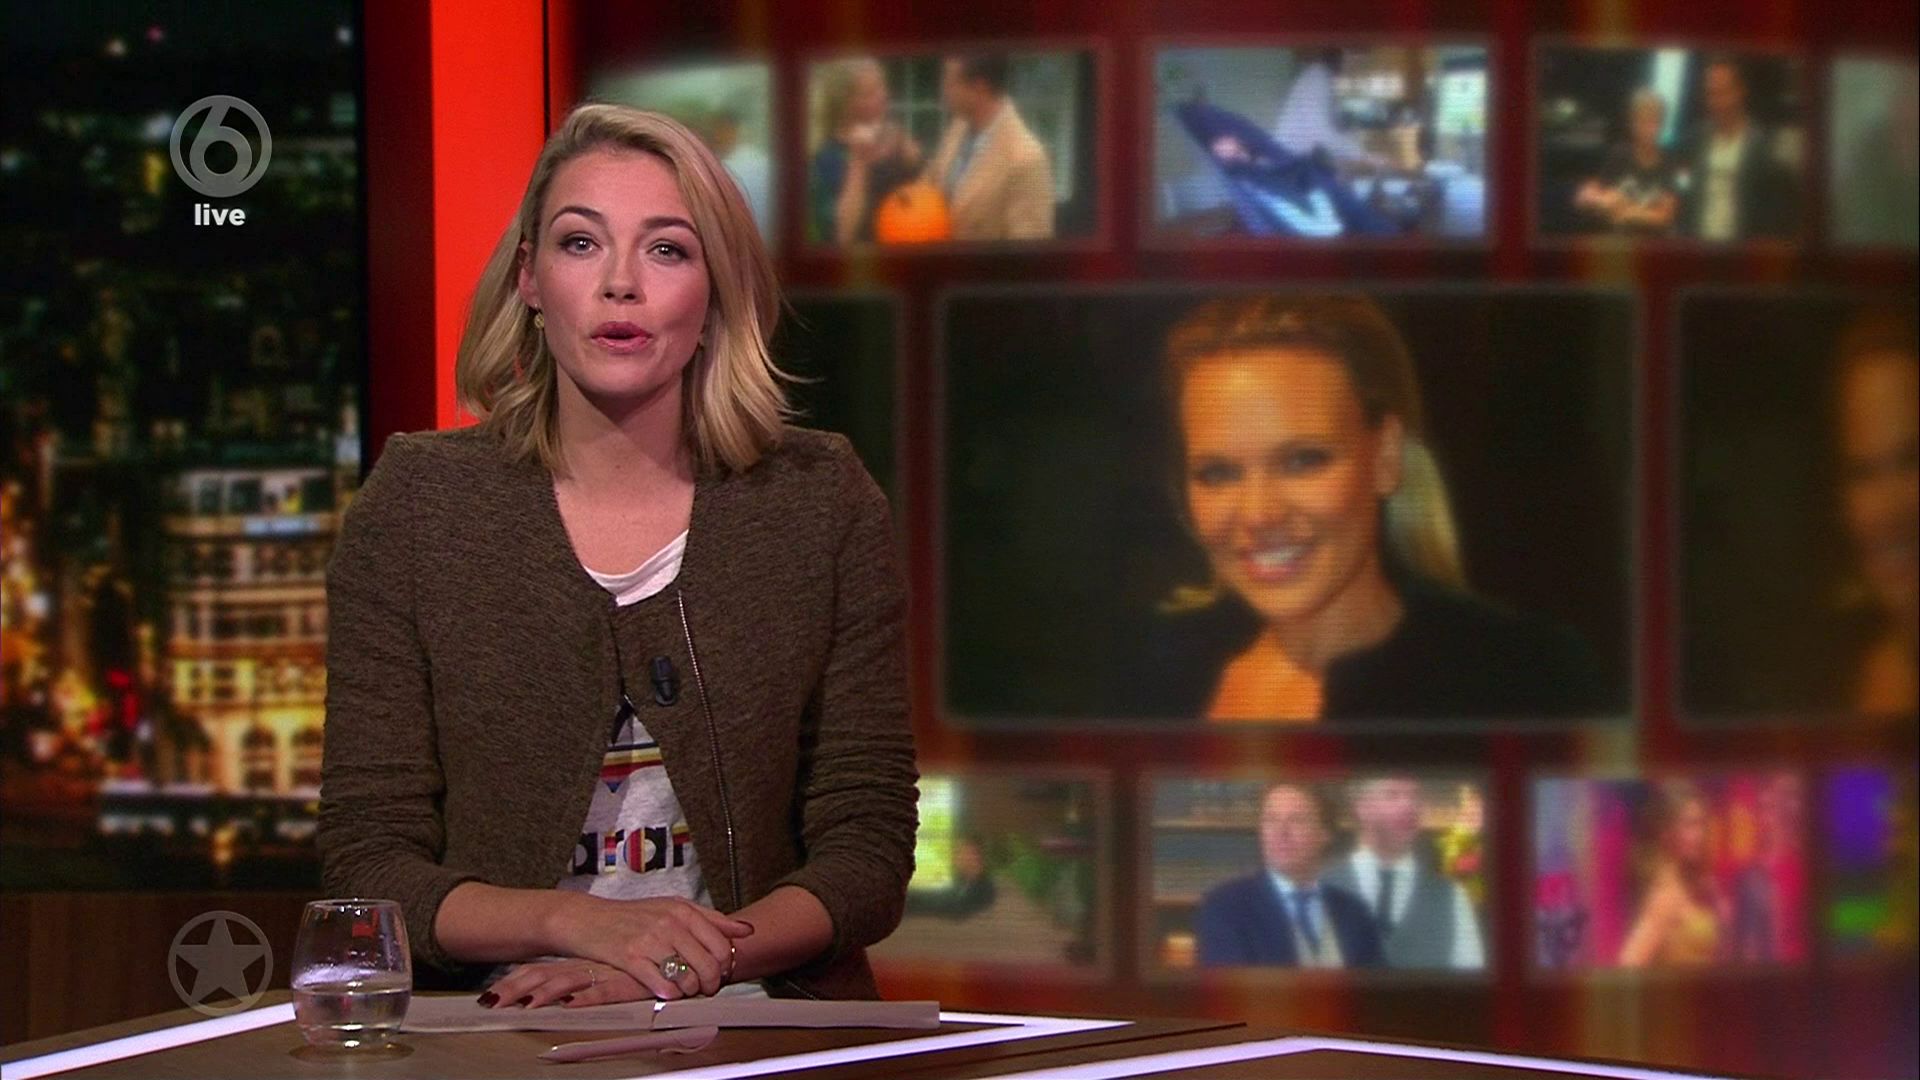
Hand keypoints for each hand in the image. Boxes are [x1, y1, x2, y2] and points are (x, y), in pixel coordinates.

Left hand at [479, 958, 645, 1008]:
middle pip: (543, 975)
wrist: (674, 947)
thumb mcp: (611, 970)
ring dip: (543, 994)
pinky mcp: (624, 982)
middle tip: (490, 1002)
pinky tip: (569, 1004)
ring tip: (521, 1006)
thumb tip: (568, 992)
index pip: (540, 970)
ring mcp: (603, 973)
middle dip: (514, 989)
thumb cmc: (643, 960)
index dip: (515, 981)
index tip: (491, 995)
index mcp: (580, 963)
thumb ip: (592, 979)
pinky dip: (585, 999)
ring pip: (567, 983)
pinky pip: (602, 992)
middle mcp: (586, 966)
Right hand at [550, 895, 752, 999]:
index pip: (722, 945)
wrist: (587, 919)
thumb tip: (747, 930)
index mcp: (683, 910)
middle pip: (709, 965)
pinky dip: (669, 995)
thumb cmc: (633, 916)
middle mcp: (669, 923)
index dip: (725, 967)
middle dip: (711, 984)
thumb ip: (711, 919)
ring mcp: (650, 940)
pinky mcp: (630, 958)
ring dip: (690, 991)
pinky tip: (665, 991)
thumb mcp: (673, 908)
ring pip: (688, 978)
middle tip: (704, 988)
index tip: (719, 973)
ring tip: (684, 989)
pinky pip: (662, 986)